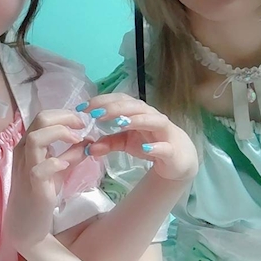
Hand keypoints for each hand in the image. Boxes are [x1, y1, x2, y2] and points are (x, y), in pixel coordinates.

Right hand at [3, 110, 87, 253]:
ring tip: (77, 141)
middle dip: (66, 118)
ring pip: (36, 138)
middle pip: (40, 120)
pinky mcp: (33, 185)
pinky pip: (40, 168)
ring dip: (60, 134)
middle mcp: (24, 151)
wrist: (27, 224)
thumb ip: (72, 154)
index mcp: (29, 145)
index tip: (83, 121)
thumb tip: (89, 140)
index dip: (65, 115)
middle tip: (83, 126)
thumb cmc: (40, 194)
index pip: (44, 117)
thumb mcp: (59, 170)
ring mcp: (26, 167)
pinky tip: (66, 165)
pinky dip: (55, 162)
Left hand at [77, 94, 197, 181]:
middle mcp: (152, 117)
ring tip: (118, 123)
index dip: (102, 101)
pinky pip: (165, 147)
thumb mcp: (125, 143)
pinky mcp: (172, 150)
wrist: (178, 160)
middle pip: (134, 106)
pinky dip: (156, 147)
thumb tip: (87, 147)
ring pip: (152, 120)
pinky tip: (145, 149)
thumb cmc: (150, 144)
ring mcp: (164, 132)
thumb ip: (107, 142)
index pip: (120, 100)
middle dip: (115, 107)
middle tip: (95, 113)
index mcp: (138, 112)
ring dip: (136, 120)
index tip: (83, 107)